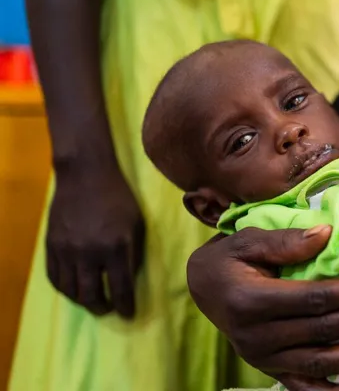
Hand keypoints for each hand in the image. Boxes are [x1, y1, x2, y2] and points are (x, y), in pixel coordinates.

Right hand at [46, 160, 144, 317]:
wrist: (85, 175)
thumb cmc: (119, 198)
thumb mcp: (137, 224)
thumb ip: (133, 253)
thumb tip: (129, 280)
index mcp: (117, 246)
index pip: (120, 288)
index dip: (125, 306)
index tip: (128, 314)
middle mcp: (90, 252)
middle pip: (92, 295)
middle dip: (102, 308)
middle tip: (109, 309)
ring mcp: (67, 250)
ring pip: (71, 291)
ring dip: (83, 301)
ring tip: (92, 301)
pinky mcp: (51, 245)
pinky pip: (54, 278)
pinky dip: (65, 289)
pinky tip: (74, 289)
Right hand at [187, 226, 338, 384]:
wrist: (203, 287)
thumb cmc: (231, 258)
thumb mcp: (248, 240)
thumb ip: (287, 240)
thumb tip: (327, 235)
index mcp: (252, 301)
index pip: (315, 299)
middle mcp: (257, 336)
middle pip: (325, 331)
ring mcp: (263, 358)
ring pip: (321, 362)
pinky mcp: (269, 370)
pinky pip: (305, 387)